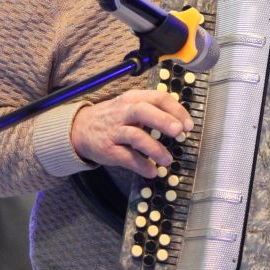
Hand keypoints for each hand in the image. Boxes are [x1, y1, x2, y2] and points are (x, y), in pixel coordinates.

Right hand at [71, 89, 194, 177]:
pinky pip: (127, 158)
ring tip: (168, 160)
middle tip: (179, 132)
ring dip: (155, 149)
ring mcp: (115, 131)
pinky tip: (152, 171)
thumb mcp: (131, 106)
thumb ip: (153, 110)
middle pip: (144, 111)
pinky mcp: (108, 149)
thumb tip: (182, 122)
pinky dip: (142, 165)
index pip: (158, 97)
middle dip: (163, 120)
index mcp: (133, 99)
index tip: (188, 124)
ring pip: (136, 136)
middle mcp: (123, 112)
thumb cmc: (115, 118)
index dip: (176, 110)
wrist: (81, 129)